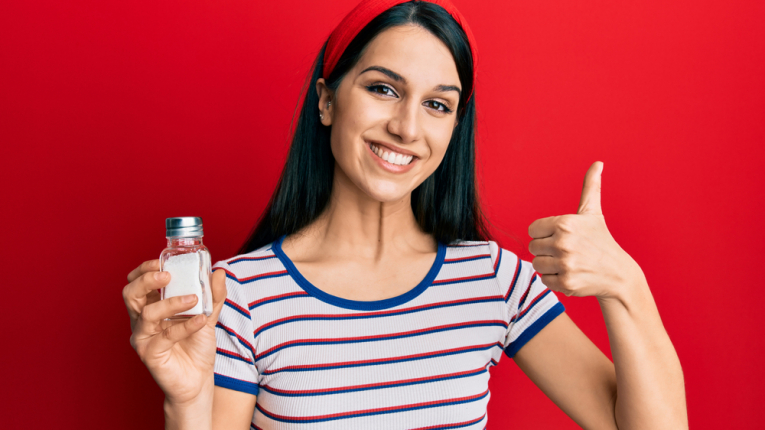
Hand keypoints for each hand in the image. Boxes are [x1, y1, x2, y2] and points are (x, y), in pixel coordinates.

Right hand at [122, 259, 226, 404]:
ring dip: (171, 302)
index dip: (144, 270)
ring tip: (193, 299)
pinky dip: (185, 325)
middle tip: (168, 276)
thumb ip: (213, 296)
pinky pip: (166, 336)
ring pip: (147, 314)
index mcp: (150, 307)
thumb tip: (217, 273)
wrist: (198, 379)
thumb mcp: (208, 316)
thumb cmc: (196, 347)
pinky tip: (201, 321)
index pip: (136, 283)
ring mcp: (143, 338)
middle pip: (130, 294)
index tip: (162, 262)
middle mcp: (141, 321)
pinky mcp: (150, 354)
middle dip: (147, 280)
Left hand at [528, 161, 644, 299]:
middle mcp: (563, 242)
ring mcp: (565, 263)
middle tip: (567, 251)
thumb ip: (590, 187)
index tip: (560, 237)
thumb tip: (598, 163)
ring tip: (568, 262)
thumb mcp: (593, 213)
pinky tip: (570, 274)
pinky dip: (554, 279)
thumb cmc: (601, 241)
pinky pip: (544, 279)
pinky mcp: (566, 282)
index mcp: (564, 223)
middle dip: (547, 250)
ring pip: (536, 264)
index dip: (544, 234)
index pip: (532, 230)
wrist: (618, 274)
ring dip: (549, 265)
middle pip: (533, 247)